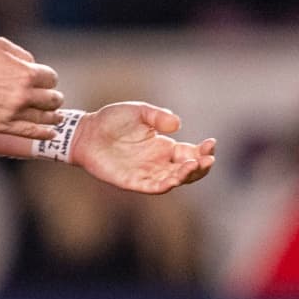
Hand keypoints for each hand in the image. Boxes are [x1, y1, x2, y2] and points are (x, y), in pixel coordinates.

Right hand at [0, 38, 63, 139]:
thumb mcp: (1, 46)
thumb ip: (23, 54)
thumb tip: (35, 65)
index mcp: (26, 72)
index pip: (51, 79)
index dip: (49, 80)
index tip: (45, 82)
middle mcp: (24, 94)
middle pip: (53, 99)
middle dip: (54, 98)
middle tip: (53, 99)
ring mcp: (14, 112)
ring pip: (45, 118)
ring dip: (54, 116)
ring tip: (57, 117)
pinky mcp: (3, 126)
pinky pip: (31, 132)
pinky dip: (44, 133)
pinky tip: (51, 133)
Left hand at [69, 102, 215, 193]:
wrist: (86, 132)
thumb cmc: (111, 120)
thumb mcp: (138, 111)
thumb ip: (158, 116)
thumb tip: (178, 125)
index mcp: (163, 146)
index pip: (190, 153)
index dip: (203, 151)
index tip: (211, 143)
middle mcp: (158, 162)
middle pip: (187, 171)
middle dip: (200, 166)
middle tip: (208, 159)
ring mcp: (146, 173)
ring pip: (173, 180)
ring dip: (186, 175)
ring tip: (194, 165)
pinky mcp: (132, 181)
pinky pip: (152, 187)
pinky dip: (165, 185)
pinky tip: (173, 179)